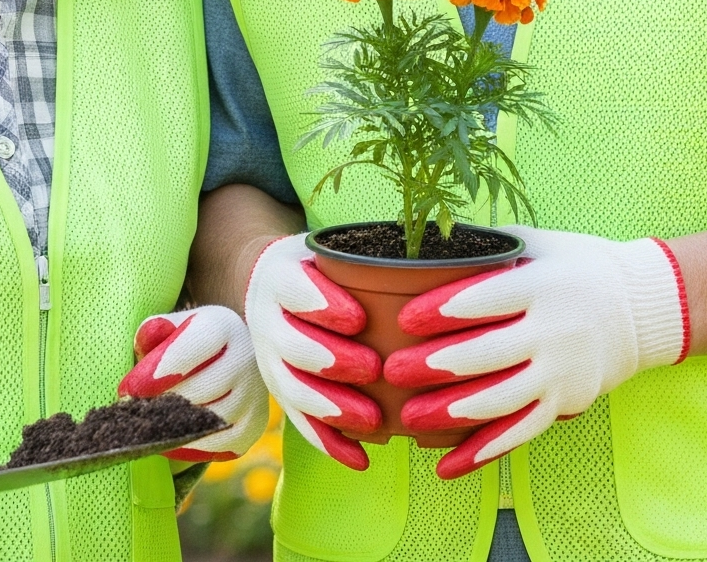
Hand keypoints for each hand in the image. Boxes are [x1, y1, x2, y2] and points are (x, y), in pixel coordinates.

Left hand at [120, 306, 267, 459]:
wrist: (221, 360)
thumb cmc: (185, 344)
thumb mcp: (169, 329)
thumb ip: (154, 330)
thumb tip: (148, 337)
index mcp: (224, 326)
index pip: (198, 344)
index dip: (162, 368)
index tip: (129, 390)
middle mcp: (247, 358)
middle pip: (204, 387)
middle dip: (162, 403)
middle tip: (130, 414)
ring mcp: (255, 394)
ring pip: (212, 420)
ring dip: (175, 428)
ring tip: (145, 429)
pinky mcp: (254, 426)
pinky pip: (222, 445)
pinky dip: (192, 448)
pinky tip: (167, 443)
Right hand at [243, 234, 381, 470]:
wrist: (271, 287)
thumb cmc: (322, 266)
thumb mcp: (334, 248)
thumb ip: (370, 257)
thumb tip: (440, 262)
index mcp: (280, 277)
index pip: (294, 290)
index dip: (322, 305)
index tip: (358, 319)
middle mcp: (267, 321)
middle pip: (292, 346)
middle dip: (332, 361)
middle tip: (372, 368)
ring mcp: (270, 361)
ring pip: (293, 390)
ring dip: (331, 408)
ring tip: (373, 420)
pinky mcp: (280, 392)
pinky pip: (300, 423)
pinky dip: (329, 443)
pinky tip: (360, 459)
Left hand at [383, 227, 688, 479]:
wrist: (641, 306)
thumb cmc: (576, 267)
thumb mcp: (539, 243)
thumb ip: (488, 247)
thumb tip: (423, 242)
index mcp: (543, 284)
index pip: (487, 298)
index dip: (443, 309)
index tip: (405, 319)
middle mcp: (555, 330)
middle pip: (489, 354)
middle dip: (436, 366)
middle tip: (392, 372)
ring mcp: (562, 372)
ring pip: (501, 401)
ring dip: (451, 413)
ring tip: (409, 418)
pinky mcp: (566, 402)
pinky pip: (520, 432)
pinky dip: (482, 452)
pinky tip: (445, 466)